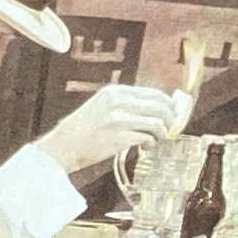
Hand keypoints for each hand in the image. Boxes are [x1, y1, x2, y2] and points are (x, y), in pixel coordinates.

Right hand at [37, 83, 184, 181]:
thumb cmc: (83, 129)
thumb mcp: (102, 105)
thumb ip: (125, 103)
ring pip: (156, 122)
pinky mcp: (119, 138)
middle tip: (170, 127)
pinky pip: (147, 138)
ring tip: (157, 138)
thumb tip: (154, 107)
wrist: (64, 145)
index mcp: (115, 92)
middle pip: (159, 106)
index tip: (173, 112)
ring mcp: (119, 120)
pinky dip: (151, 143)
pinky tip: (146, 145)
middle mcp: (118, 102)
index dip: (168, 103)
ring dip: (161, 132)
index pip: (153, 93)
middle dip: (170, 118)